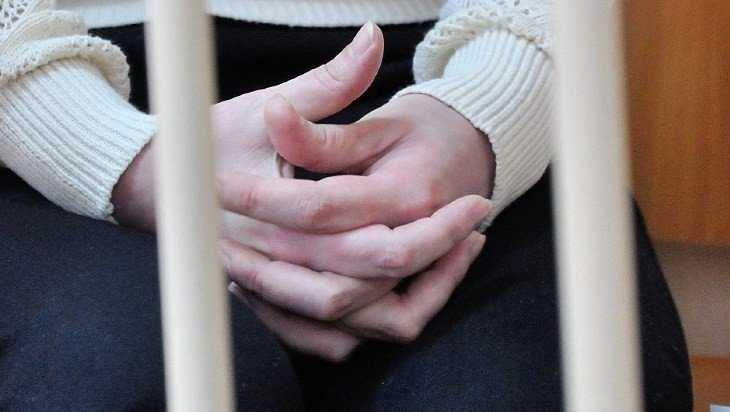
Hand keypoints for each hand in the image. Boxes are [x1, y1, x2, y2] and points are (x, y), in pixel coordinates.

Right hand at [111, 24, 489, 360]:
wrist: (163, 186)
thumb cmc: (217, 143)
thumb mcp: (266, 107)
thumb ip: (325, 85)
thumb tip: (371, 38)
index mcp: (278, 219)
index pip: (374, 244)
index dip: (436, 230)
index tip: (475, 205)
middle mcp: (274, 264)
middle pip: (369, 291)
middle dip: (434, 265)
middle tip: (471, 228)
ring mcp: (270, 291)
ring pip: (353, 324)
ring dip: (411, 299)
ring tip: (451, 258)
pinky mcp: (271, 304)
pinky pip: (326, 340)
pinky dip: (367, 324)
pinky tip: (401, 288)